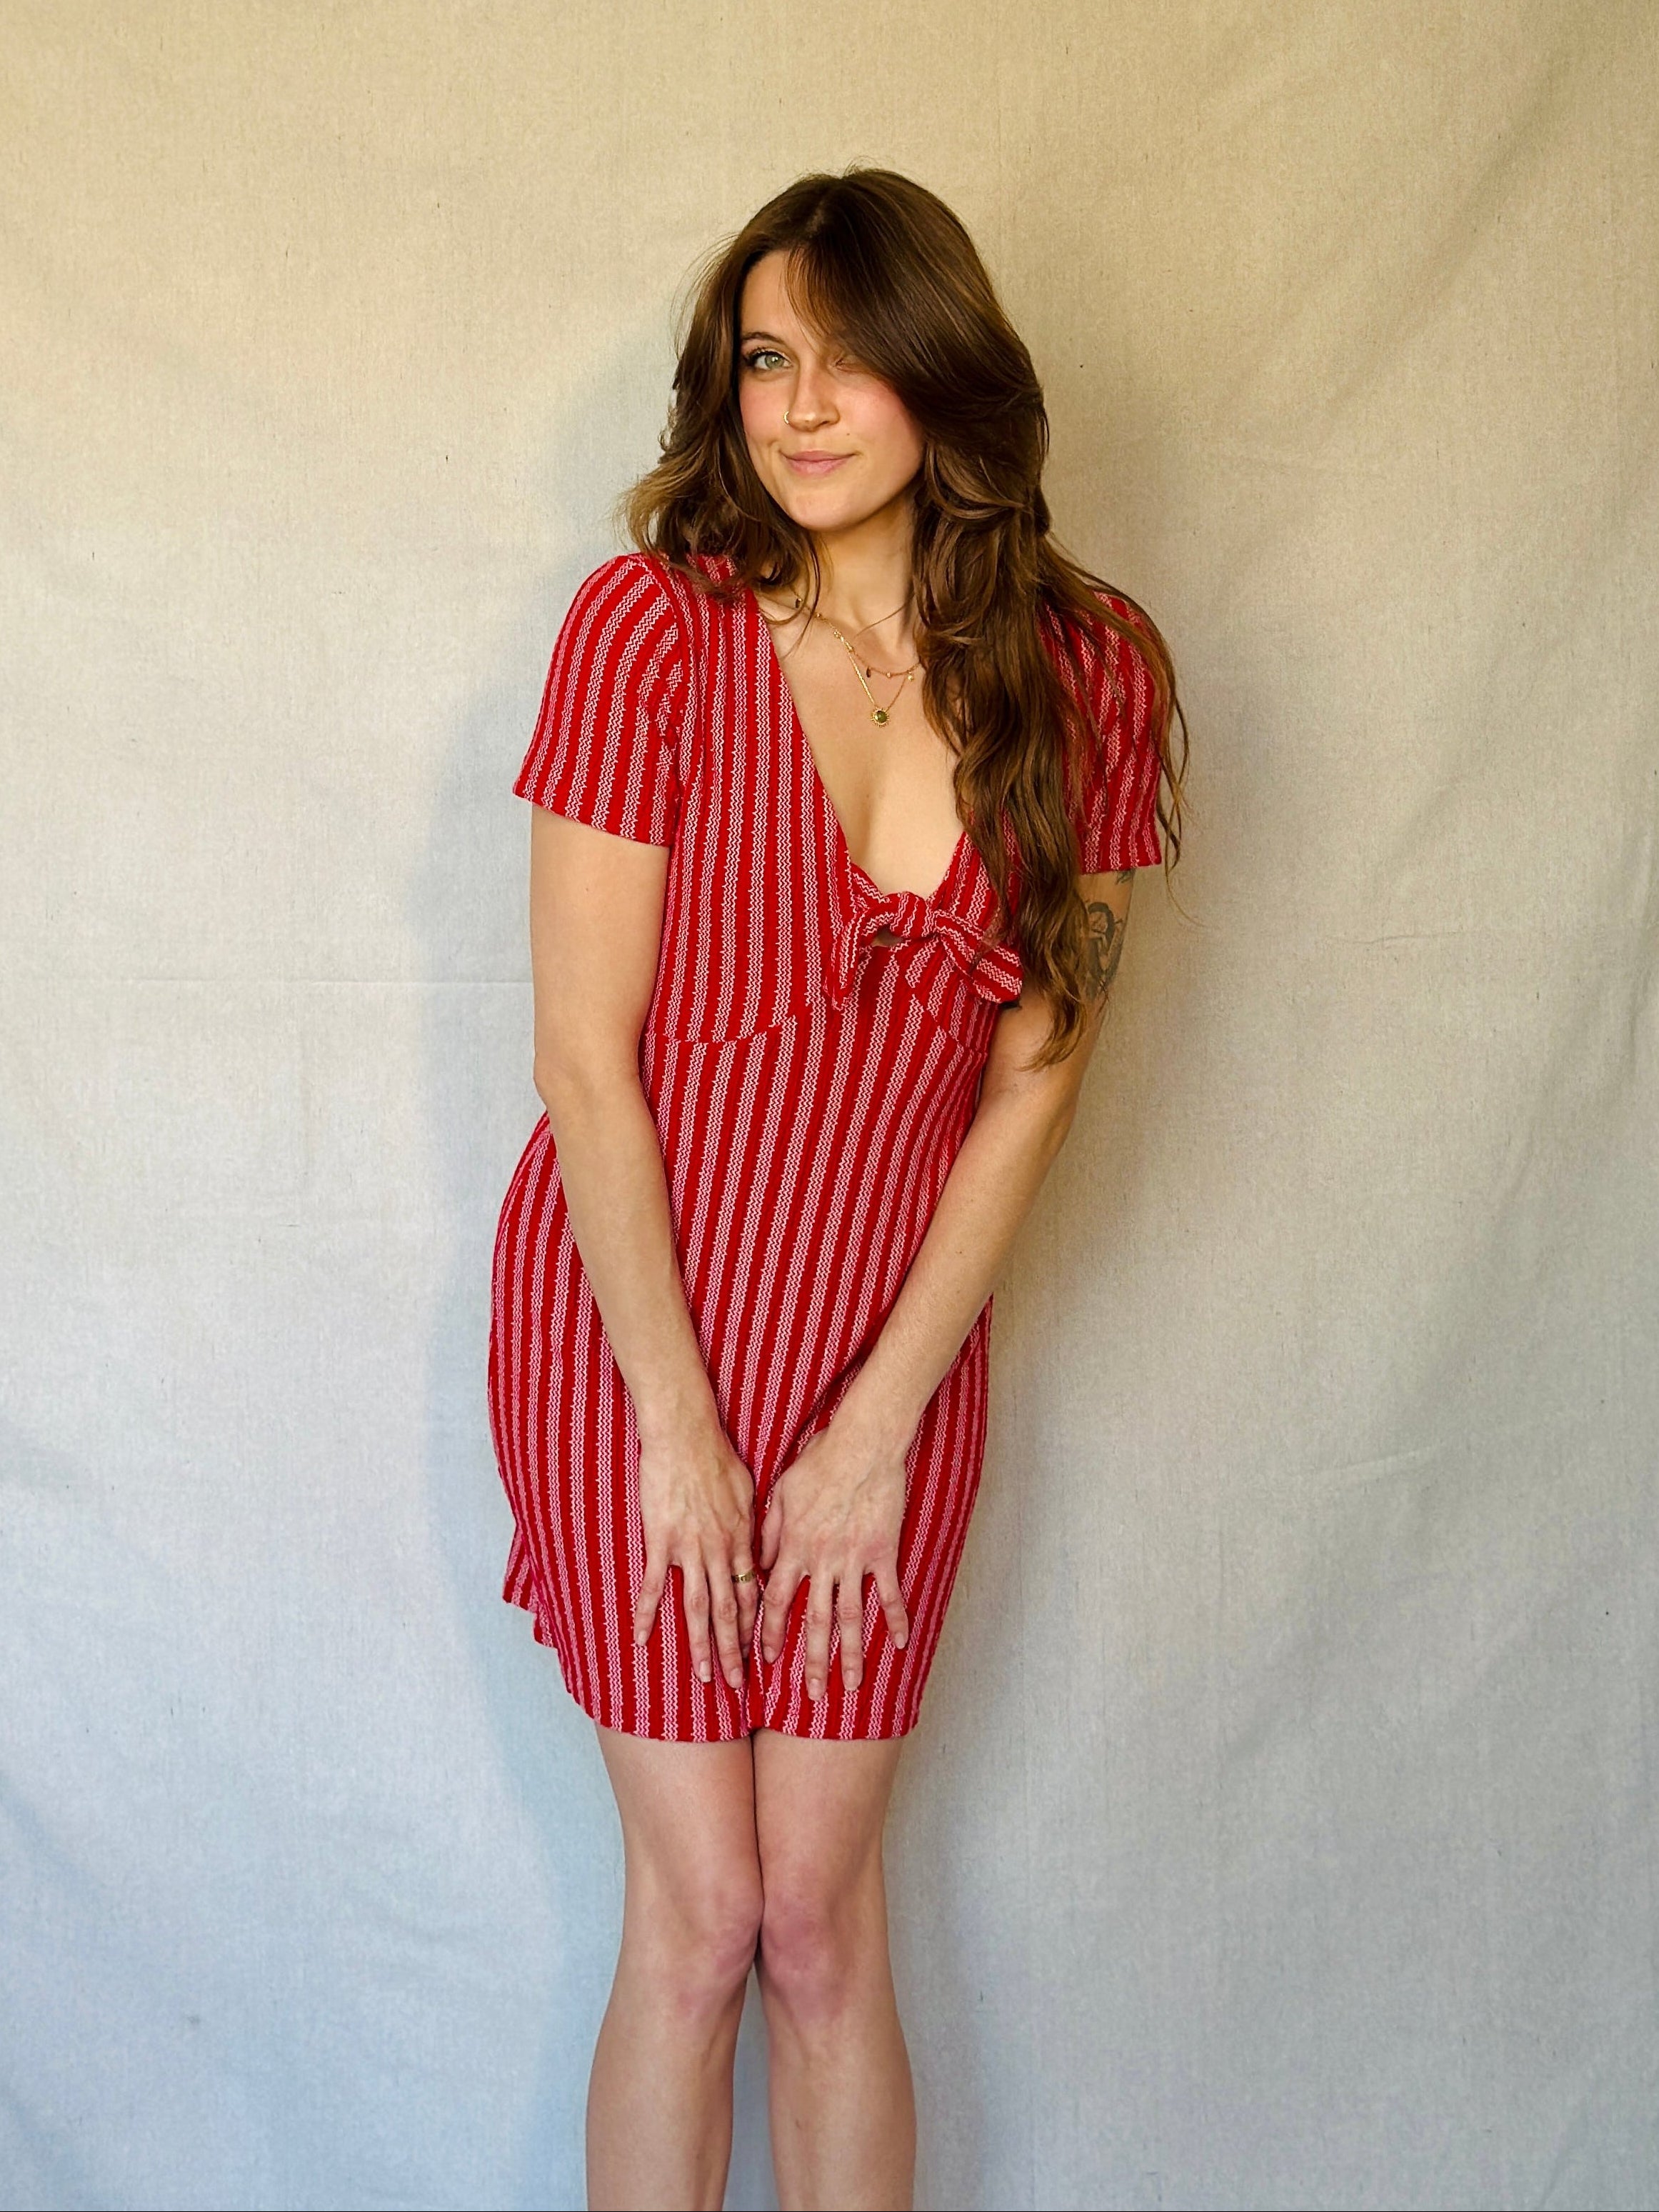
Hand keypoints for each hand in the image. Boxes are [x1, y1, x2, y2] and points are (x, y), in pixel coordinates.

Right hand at [633, 1413, 757, 1691]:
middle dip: (734, 1651)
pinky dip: (646, 1614)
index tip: (758, 1654)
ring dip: (701, 1645)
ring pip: (697, 1607)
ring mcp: (689, 1548)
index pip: (751, 1592)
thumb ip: (755, 1523)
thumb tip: (760, 1546)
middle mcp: (719, 1550)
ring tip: (705, 1676)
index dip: (754, 1626)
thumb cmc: (718, 1455)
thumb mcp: (750, 1489)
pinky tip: (640, 1638)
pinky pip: (653, 1585)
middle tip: (737, 1684)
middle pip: (728, 1610)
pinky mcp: (660, 1540)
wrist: (686, 1434)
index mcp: (742, 1539)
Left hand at [758, 1414, 910, 1701]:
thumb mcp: (781, 1492)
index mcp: (793, 1547)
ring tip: (853, 1685)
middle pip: (813, 1621)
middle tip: (811, 1695)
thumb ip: (770, 1532)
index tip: (766, 1659)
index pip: (773, 1600)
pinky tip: (902, 1643)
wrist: (863, 1442)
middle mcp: (822, 1560)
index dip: (769, 1632)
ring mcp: (854, 1559)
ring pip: (850, 1616)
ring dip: (852, 1654)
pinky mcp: (883, 1551)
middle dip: (811, 1661)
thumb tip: (760, 1565)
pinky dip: (897, 1618)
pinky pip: (889, 1592)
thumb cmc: (820, 1460)